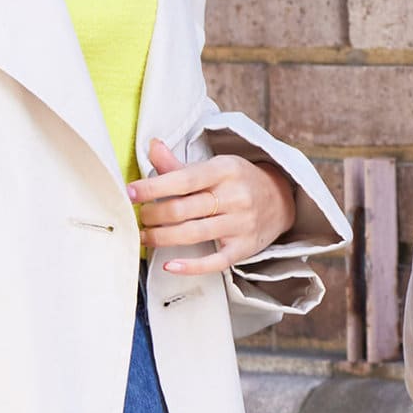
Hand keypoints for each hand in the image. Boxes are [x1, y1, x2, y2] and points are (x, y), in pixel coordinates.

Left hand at [129, 137, 296, 273]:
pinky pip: (215, 261)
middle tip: (139, 217)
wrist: (281, 200)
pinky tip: (170, 265)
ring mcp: (241, 224)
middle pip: (183, 209)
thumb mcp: (215, 166)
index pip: (183, 180)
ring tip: (144, 237)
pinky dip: (191, 266)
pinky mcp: (244, 248)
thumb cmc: (238, 182)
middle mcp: (235, 197)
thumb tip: (151, 146)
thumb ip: (179, 164)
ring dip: (162, 238)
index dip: (153, 187)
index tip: (130, 193)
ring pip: (193, 234)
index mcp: (225, 170)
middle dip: (153, 215)